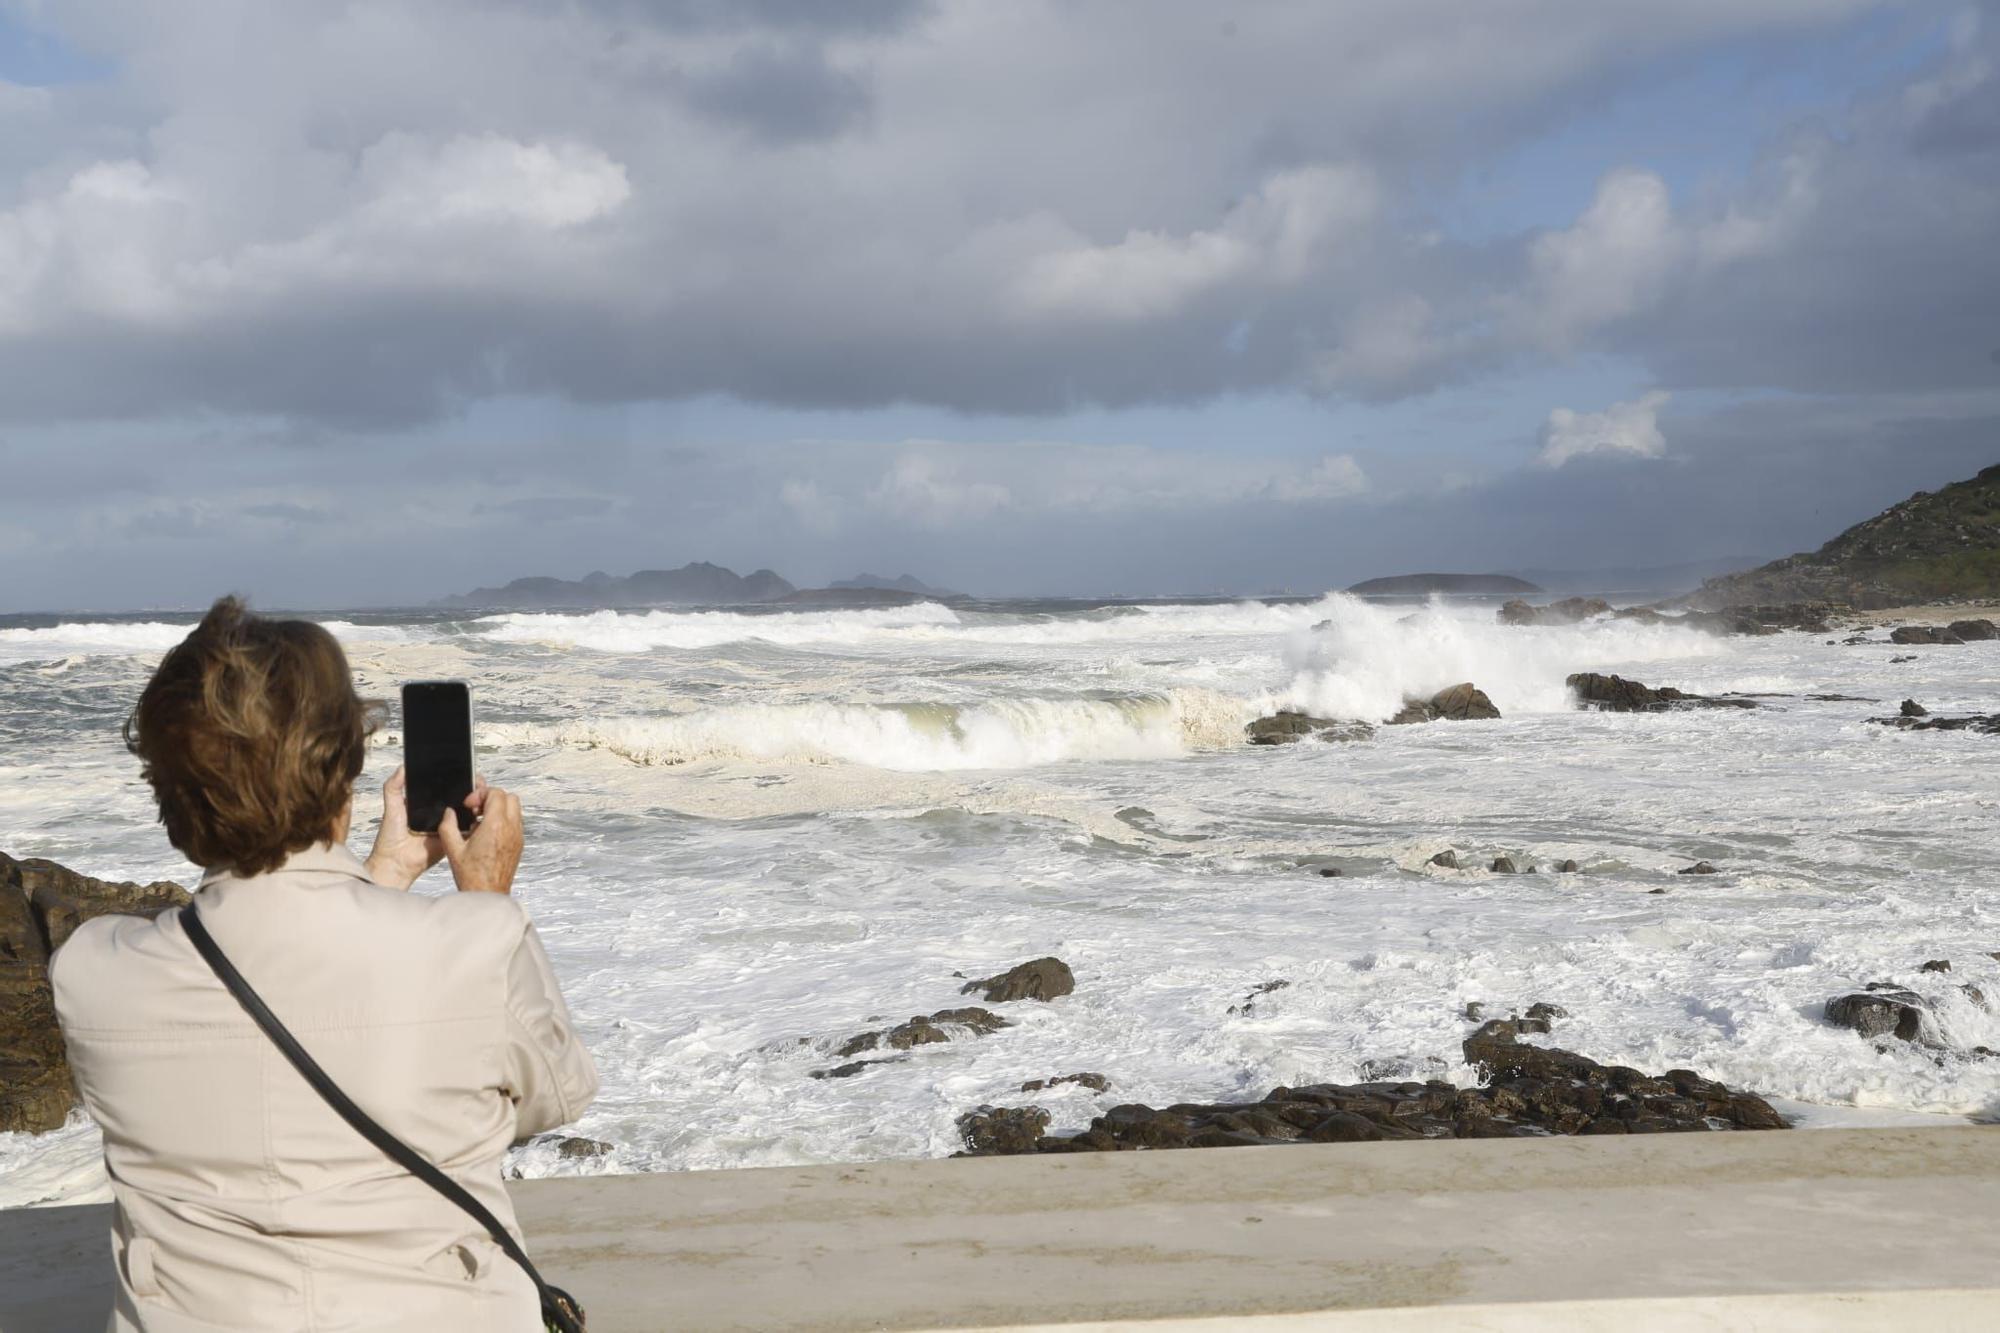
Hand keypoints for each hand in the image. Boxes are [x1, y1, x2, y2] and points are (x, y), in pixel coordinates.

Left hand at [363, 766, 484, 890]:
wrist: (396, 863)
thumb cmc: (390, 839)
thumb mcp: (391, 807)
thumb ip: (393, 787)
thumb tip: (402, 767)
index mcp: (424, 805)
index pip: (441, 788)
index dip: (451, 778)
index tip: (461, 768)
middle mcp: (438, 814)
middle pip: (456, 798)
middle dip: (467, 788)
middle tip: (475, 780)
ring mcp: (447, 826)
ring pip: (464, 811)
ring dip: (473, 802)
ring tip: (479, 793)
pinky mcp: (453, 838)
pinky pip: (467, 828)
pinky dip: (473, 821)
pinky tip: (478, 810)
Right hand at [438, 784, 522, 894]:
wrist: (488, 894)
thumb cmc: (472, 876)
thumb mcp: (453, 849)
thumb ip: (448, 826)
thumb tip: (449, 813)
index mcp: (495, 825)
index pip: (496, 793)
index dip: (480, 794)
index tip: (469, 805)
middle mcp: (511, 828)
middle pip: (509, 797)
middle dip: (492, 798)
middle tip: (476, 810)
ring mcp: (518, 836)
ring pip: (515, 809)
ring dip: (499, 809)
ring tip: (481, 822)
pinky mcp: (519, 844)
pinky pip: (516, 822)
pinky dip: (504, 820)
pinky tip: (487, 833)